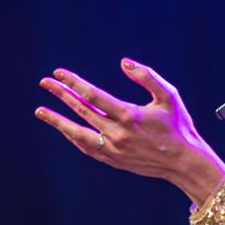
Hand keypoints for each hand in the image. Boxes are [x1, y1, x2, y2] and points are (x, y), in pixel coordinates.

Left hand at [35, 59, 224, 204]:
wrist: (184, 161)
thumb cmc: (178, 126)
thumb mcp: (169, 96)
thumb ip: (147, 76)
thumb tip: (123, 62)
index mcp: (129, 115)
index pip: (92, 95)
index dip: (74, 82)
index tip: (59, 73)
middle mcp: (117, 133)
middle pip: (81, 110)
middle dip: (60, 95)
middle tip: (45, 82)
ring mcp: (113, 149)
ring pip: (77, 133)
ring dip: (57, 121)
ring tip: (40, 111)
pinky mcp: (113, 160)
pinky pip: (86, 147)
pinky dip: (72, 136)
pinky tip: (64, 128)